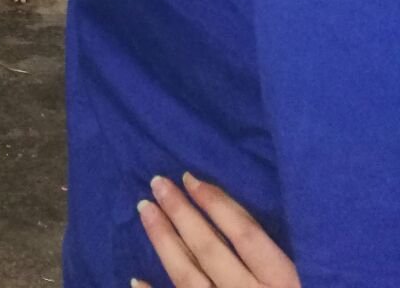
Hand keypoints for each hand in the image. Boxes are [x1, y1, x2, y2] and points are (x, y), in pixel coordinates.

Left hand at [135, 173, 299, 287]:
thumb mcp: (319, 278)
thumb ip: (287, 255)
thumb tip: (256, 220)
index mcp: (285, 283)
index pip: (247, 236)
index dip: (218, 204)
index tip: (191, 177)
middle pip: (211, 250)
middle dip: (182, 214)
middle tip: (157, 182)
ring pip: (188, 278)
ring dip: (165, 242)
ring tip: (144, 209)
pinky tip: (136, 278)